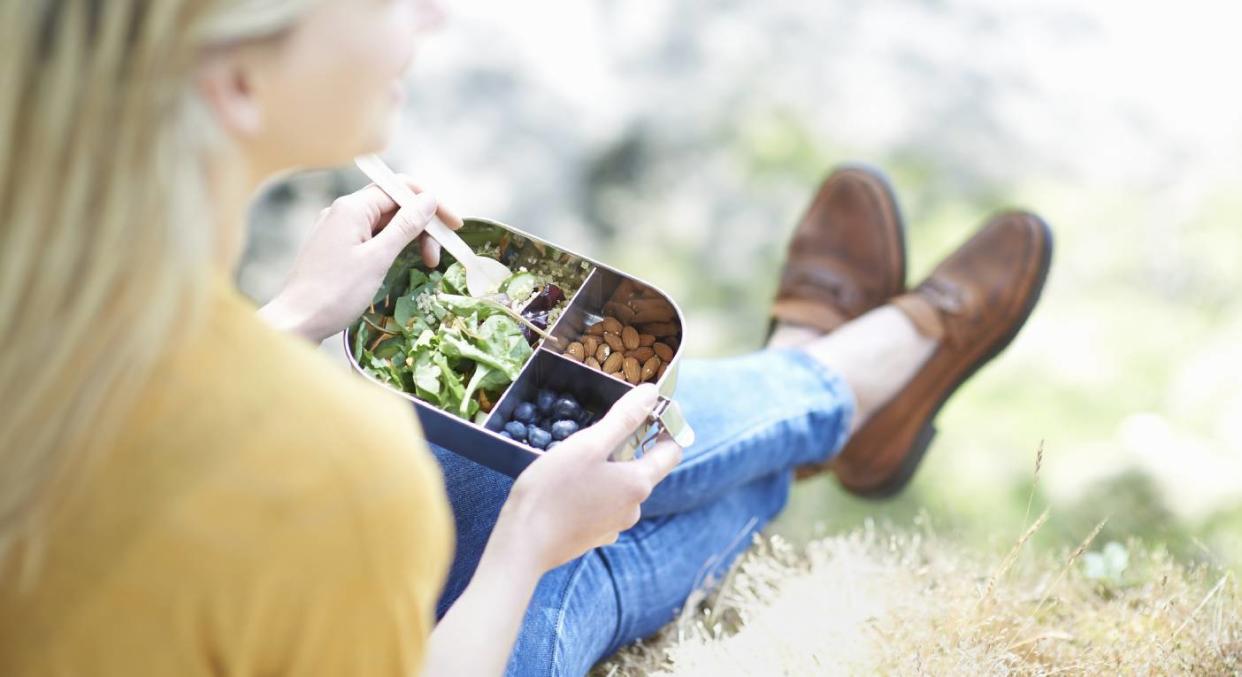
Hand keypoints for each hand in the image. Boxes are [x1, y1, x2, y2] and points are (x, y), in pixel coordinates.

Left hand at [258, 177, 463, 342]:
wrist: (296, 322)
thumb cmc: (335, 292)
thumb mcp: (377, 259)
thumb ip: (405, 226)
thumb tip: (428, 199)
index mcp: (352, 207)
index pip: (400, 189)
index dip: (431, 204)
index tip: (455, 226)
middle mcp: (342, 211)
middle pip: (394, 205)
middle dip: (422, 224)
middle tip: (438, 256)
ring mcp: (337, 229)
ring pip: (384, 223)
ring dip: (409, 238)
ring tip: (426, 264)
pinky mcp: (336, 248)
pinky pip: (371, 237)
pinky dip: (392, 246)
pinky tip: (403, 262)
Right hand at [491, 384, 683, 572]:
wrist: (522, 544)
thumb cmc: (553, 490)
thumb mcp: (588, 445)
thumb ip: (623, 419)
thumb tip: (652, 393)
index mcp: (638, 483)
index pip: (671, 451)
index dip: (666, 427)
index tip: (649, 410)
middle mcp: (634, 508)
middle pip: (643, 469)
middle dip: (627, 447)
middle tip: (597, 432)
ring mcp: (614, 526)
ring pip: (619, 488)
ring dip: (606, 470)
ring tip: (575, 460)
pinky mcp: (594, 537)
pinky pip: (602, 506)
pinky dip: (592, 492)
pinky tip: (568, 487)